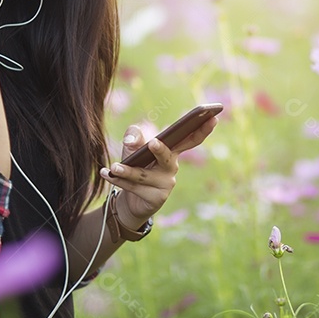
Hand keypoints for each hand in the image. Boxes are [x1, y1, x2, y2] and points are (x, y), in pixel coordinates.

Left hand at [99, 116, 217, 229]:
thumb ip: (134, 138)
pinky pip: (133, 187)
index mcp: (172, 152)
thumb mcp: (134, 149)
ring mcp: (165, 184)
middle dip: (161, 150)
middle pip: (169, 157)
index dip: (202, 129)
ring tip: (114, 166)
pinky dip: (117, 180)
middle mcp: (172, 168)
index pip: (190, 139)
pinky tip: (106, 173)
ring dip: (127, 171)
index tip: (213, 117)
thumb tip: (132, 140)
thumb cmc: (137, 168)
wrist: (132, 201)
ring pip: (144, 175)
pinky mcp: (155, 198)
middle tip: (153, 142)